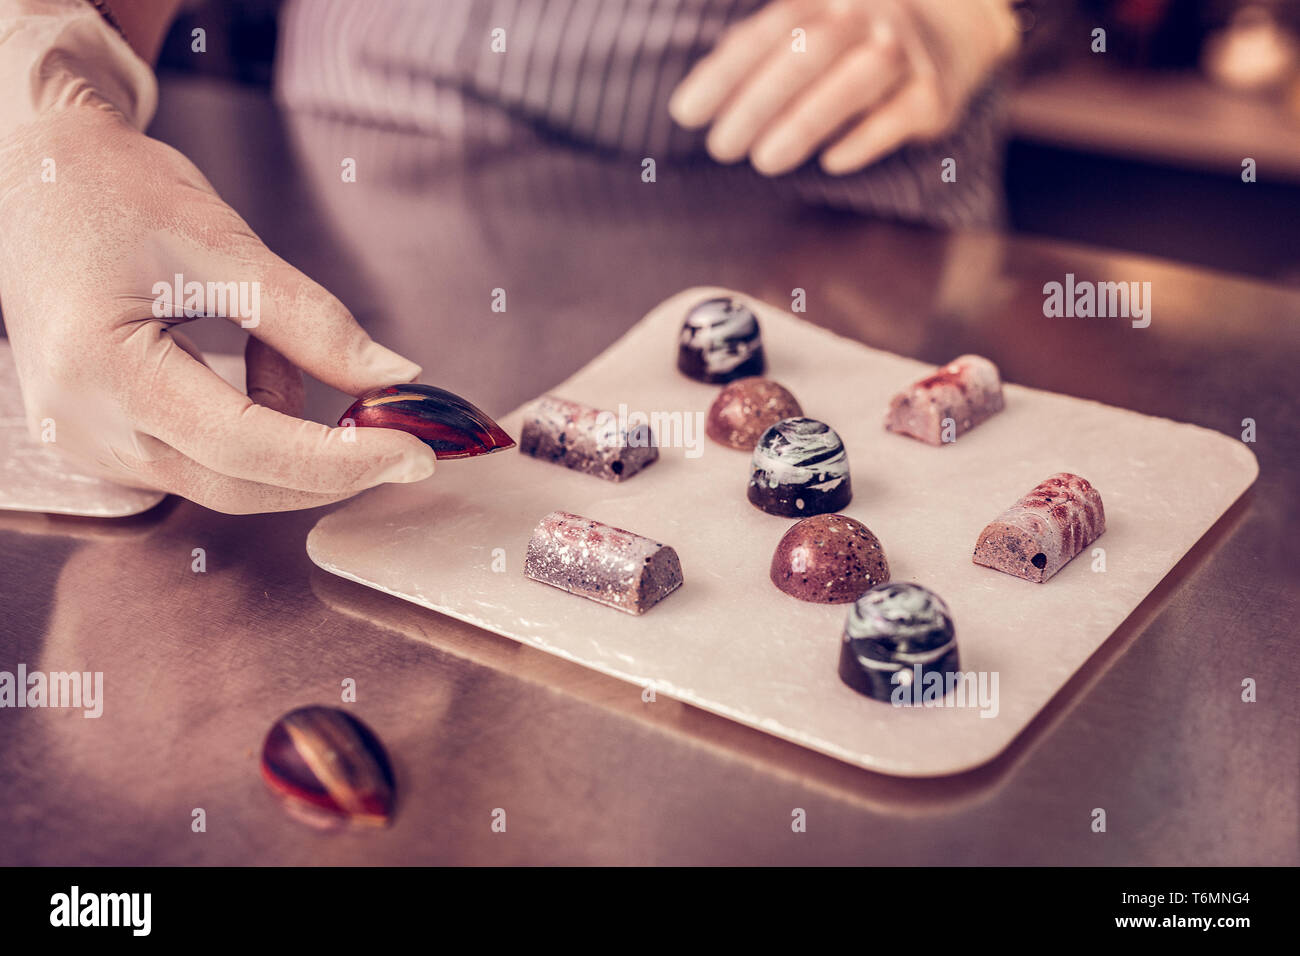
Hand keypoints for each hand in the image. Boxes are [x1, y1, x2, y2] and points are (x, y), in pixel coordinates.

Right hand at [0, 2, 436, 512]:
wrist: (38, 176)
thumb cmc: (116, 190)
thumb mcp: (223, 242)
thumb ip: (313, 321)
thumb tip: (395, 379)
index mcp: (102, 369)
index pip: (247, 446)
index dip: (342, 459)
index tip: (416, 453)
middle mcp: (84, 426)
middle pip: (241, 485)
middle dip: (332, 465)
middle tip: (403, 430)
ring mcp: (88, 444)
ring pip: (228, 480)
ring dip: (287, 431)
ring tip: (275, 341)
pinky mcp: (104, 444)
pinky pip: (204, 463)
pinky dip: (253, 426)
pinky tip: (242, 361)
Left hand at [669, 0, 1017, 175]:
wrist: (953, 32)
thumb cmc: (852, 37)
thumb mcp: (807, 22)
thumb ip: (755, 48)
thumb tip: (692, 100)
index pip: (768, 30)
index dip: (724, 72)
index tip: (684, 114)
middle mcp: (868, 15)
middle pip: (807, 55)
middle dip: (757, 104)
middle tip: (720, 149)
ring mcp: (906, 52)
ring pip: (853, 84)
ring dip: (804, 124)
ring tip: (764, 162)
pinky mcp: (935, 93)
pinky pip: (898, 117)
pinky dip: (865, 139)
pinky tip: (831, 163)